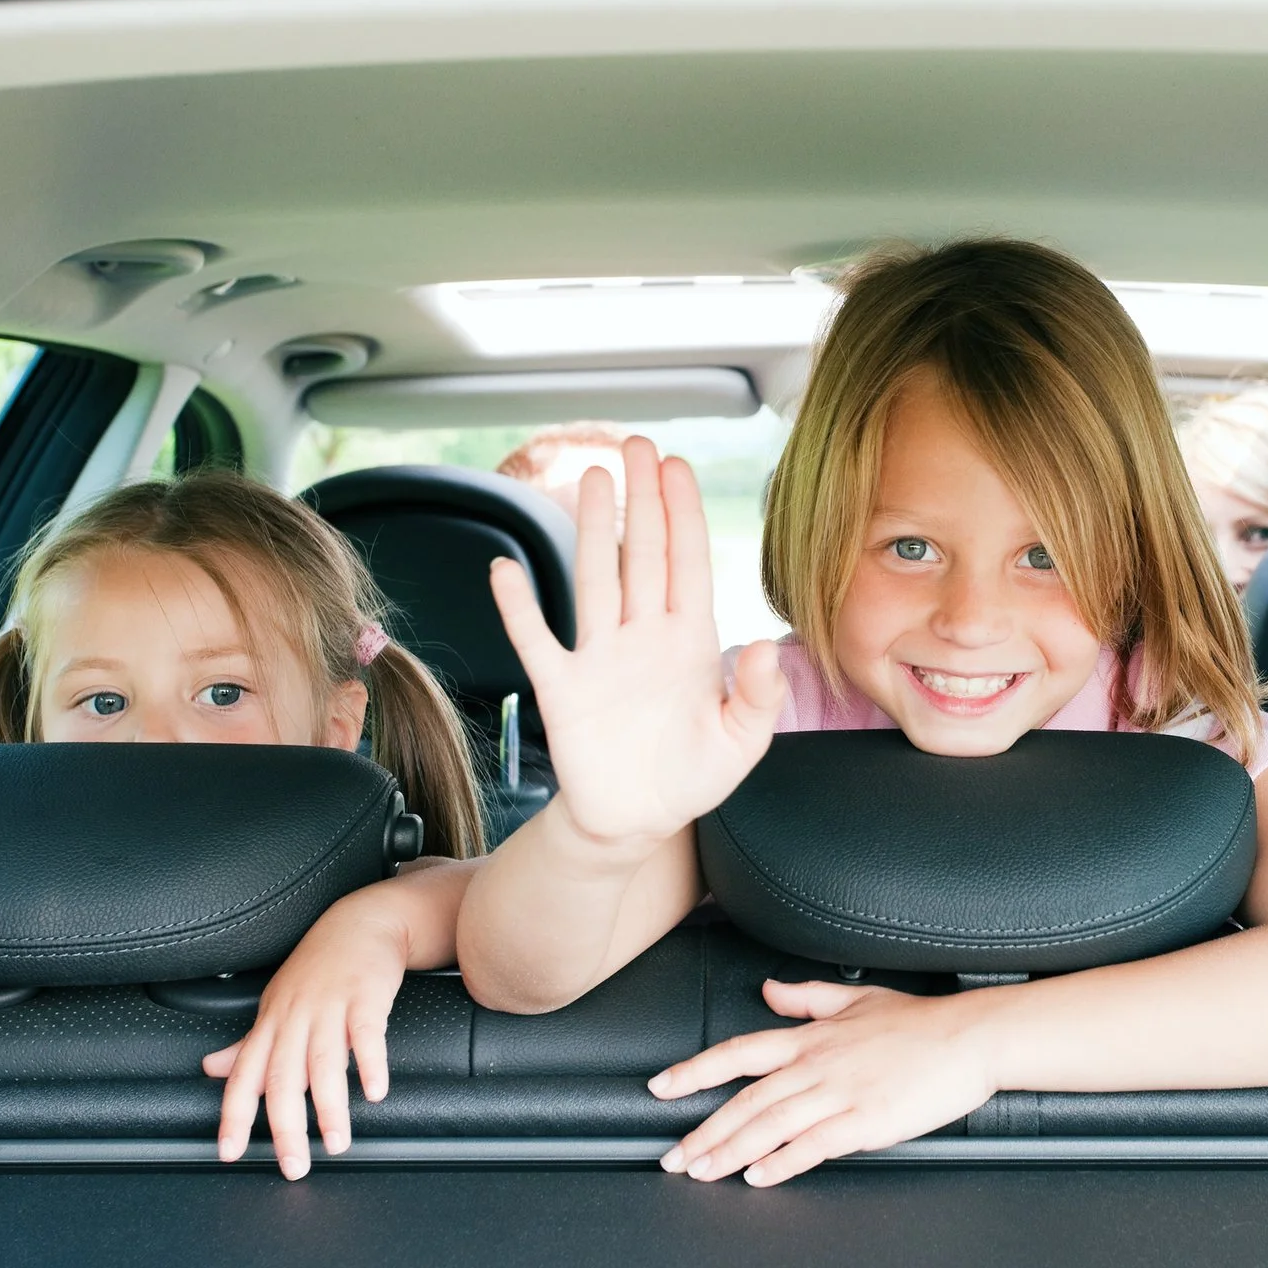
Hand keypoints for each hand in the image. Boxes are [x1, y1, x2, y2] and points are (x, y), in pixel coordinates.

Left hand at [202, 890, 410, 1178]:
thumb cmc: (318, 967)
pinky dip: (370, 1064)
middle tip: (294, 1165)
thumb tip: (212, 1070)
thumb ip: (247, 1044)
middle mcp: (295, 1017)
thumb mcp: (276, 1004)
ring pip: (324, 1062)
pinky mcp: (366, 997)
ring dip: (329, 1107)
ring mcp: (330, 1006)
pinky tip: (375, 1092)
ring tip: (337, 1142)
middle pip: (283, 1078)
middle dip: (285, 1127)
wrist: (361, 922)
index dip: (233, 1115)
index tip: (229, 1152)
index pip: (244, 1076)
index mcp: (271, 1024)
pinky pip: (367, 1034)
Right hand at [491, 438, 785, 860]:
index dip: (683, 514)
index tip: (678, 467)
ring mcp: (600, 657)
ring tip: (593, 478)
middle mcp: (643, 637)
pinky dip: (519, 607)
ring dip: (593, 528)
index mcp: (689, 643)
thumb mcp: (741, 744)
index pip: (688, 564)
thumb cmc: (690, 778)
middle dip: (642, 498)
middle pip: (642, 553)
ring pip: (596, 578)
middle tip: (638, 445)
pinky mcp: (562, 688)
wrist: (636, 822)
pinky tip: (505, 571)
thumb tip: (762, 646)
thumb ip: (757, 697)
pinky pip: (536, 640)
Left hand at [648, 980, 998, 1186]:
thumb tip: (768, 989)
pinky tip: (759, 1178)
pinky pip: (813, 1145)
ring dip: (730, 1151)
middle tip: (672, 1156)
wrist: (970, 1038)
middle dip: (703, 1131)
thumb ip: (807, 997)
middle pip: (745, 1099)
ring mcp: (841, 1093)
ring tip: (702, 1173)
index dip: (696, 1071)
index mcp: (812, 1037)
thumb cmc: (919, 1023)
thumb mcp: (857, 998)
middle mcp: (817, 1064)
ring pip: (770, 1125)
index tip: (662, 1087)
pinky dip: (781, 1163)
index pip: (739, 1053)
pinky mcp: (866, 1120)